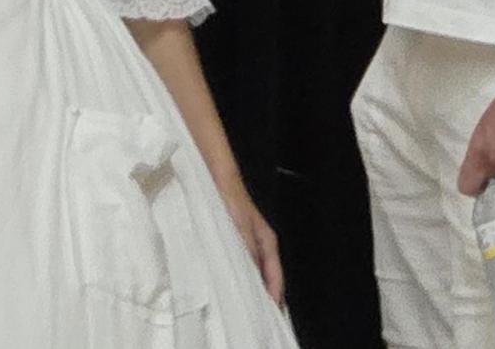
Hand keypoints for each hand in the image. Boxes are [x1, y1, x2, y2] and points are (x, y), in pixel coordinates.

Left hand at [217, 177, 284, 305]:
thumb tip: (252, 276)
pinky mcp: (233, 237)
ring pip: (252, 269)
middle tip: (258, 316)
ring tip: (244, 305)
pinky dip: (237, 274)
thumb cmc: (232, 200)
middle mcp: (260, 244)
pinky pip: (239, 261)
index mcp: (267, 243)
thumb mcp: (241, 228)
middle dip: (264, 295)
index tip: (272, 314)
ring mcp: (247, 241)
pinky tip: (228, 282)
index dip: (275, 295)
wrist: (218, 178)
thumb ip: (247, 250)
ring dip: (250, 286)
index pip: (276, 276)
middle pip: (266, 275)